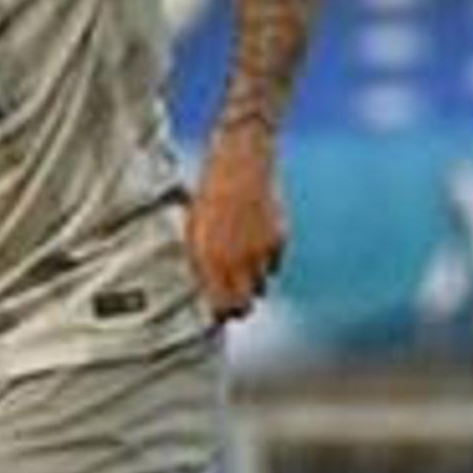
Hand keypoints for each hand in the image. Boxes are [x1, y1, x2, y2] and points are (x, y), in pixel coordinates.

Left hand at [186, 137, 285, 319]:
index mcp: (209, 258)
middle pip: (244, 306)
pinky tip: (254, 248)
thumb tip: (203, 291)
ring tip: (240, 271)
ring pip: (261, 288)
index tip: (214, 313)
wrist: (240, 158)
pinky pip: (273, 265)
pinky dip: (265, 264)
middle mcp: (237, 259)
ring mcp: (260, 250)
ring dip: (252, 285)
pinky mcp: (278, 238)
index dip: (218, 314)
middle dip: (237, 308)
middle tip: (230, 301)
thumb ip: (198, 262)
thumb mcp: (193, 228)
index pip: (220, 307)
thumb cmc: (208, 192)